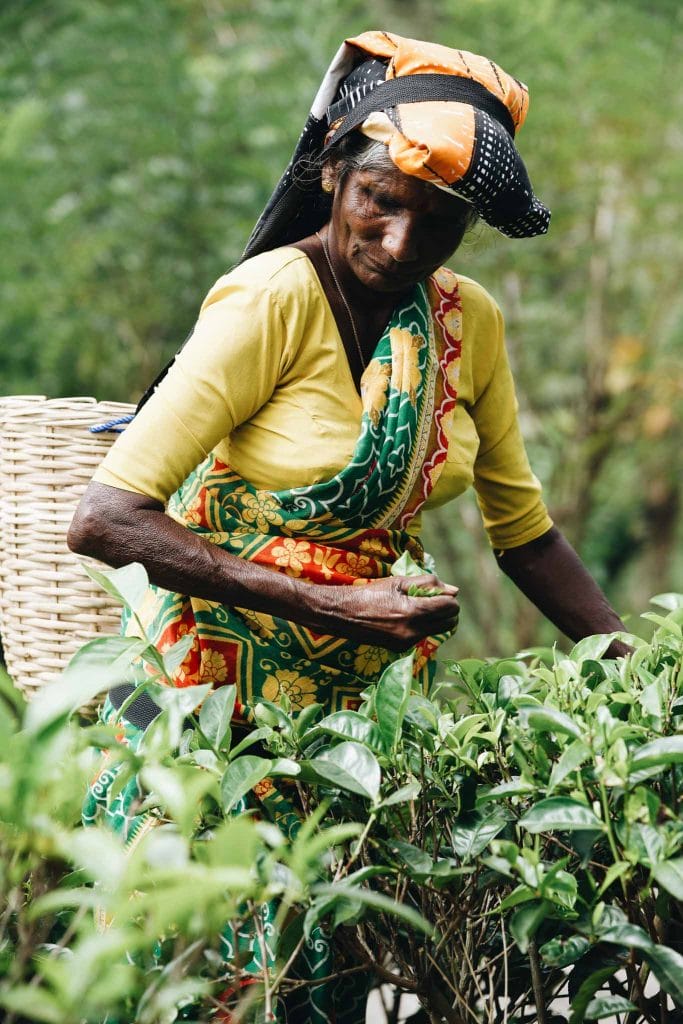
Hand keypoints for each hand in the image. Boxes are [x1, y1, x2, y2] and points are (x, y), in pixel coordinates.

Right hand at [315, 573, 459, 651]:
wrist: (345, 614)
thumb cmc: (372, 593)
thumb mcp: (399, 582)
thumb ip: (428, 584)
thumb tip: (455, 590)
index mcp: (413, 611)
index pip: (450, 607)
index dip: (449, 598)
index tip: (439, 592)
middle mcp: (413, 630)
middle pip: (449, 623)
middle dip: (447, 610)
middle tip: (433, 600)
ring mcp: (407, 642)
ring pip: (438, 631)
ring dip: (436, 619)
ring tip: (419, 608)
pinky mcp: (401, 648)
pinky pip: (422, 636)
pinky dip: (422, 626)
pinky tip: (405, 618)